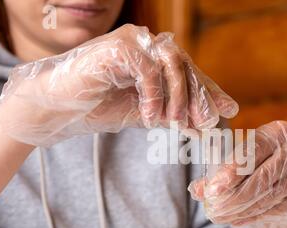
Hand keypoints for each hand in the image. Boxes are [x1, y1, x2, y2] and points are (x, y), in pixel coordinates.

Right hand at [0, 24, 237, 146]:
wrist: (59, 108)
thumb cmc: (99, 108)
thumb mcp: (146, 114)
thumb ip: (174, 116)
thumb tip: (204, 128)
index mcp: (153, 56)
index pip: (189, 70)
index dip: (208, 91)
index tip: (227, 111)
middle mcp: (145, 43)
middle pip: (185, 64)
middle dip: (198, 97)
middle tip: (206, 123)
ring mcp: (131, 41)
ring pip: (172, 61)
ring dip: (179, 94)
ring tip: (175, 122)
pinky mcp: (117, 46)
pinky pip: (148, 68)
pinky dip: (154, 94)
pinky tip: (149, 117)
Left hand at [189, 121, 286, 227]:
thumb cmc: (261, 175)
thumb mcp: (241, 169)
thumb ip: (218, 176)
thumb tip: (197, 190)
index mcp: (278, 131)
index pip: (253, 150)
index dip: (231, 170)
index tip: (213, 189)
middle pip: (261, 177)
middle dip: (233, 197)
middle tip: (212, 210)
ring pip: (269, 196)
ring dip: (240, 210)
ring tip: (219, 217)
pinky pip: (278, 210)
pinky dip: (253, 217)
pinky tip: (236, 221)